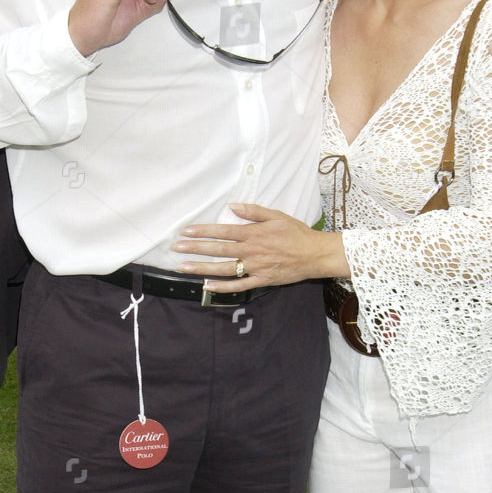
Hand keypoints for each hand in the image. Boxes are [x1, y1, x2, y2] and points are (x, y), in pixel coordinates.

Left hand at [174, 203, 348, 289]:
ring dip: (202, 268)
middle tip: (176, 248)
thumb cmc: (296, 233)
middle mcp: (251, 250)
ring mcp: (255, 267)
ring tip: (183, 267)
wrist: (315, 254)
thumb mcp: (276, 216)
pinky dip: (223, 287)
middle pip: (218, 249)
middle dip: (195, 248)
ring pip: (224, 268)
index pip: (222, 231)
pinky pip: (239, 285)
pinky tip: (207, 286)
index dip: (202, 231)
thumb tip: (233, 206)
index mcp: (253, 233)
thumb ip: (253, 211)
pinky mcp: (261, 280)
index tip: (185, 231)